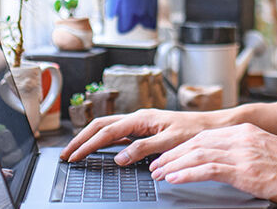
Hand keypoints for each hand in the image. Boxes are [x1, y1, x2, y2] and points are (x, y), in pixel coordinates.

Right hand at [60, 108, 222, 163]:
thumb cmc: (195, 131)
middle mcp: (138, 117)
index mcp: (142, 117)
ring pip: (107, 127)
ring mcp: (140, 122)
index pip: (107, 132)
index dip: (88, 145)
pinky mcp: (144, 129)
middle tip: (66, 154)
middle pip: (101, 125)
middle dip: (81, 139)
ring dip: (90, 138)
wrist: (211, 126)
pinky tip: (98, 149)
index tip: (74, 156)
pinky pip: (118, 133)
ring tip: (76, 151)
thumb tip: (120, 157)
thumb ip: (144, 148)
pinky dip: (103, 140)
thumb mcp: (170, 142)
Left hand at [149, 123, 276, 207]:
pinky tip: (174, 179)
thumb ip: (244, 151)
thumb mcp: (266, 151)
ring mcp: (242, 153)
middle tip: (157, 165)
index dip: (184, 146)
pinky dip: (186, 174)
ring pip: (198, 154)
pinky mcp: (243, 170)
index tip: (170, 156)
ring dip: (174, 165)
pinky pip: (207, 170)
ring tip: (159, 173)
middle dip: (174, 155)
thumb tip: (224, 161)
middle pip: (198, 142)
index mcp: (247, 131)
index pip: (206, 135)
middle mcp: (242, 137)